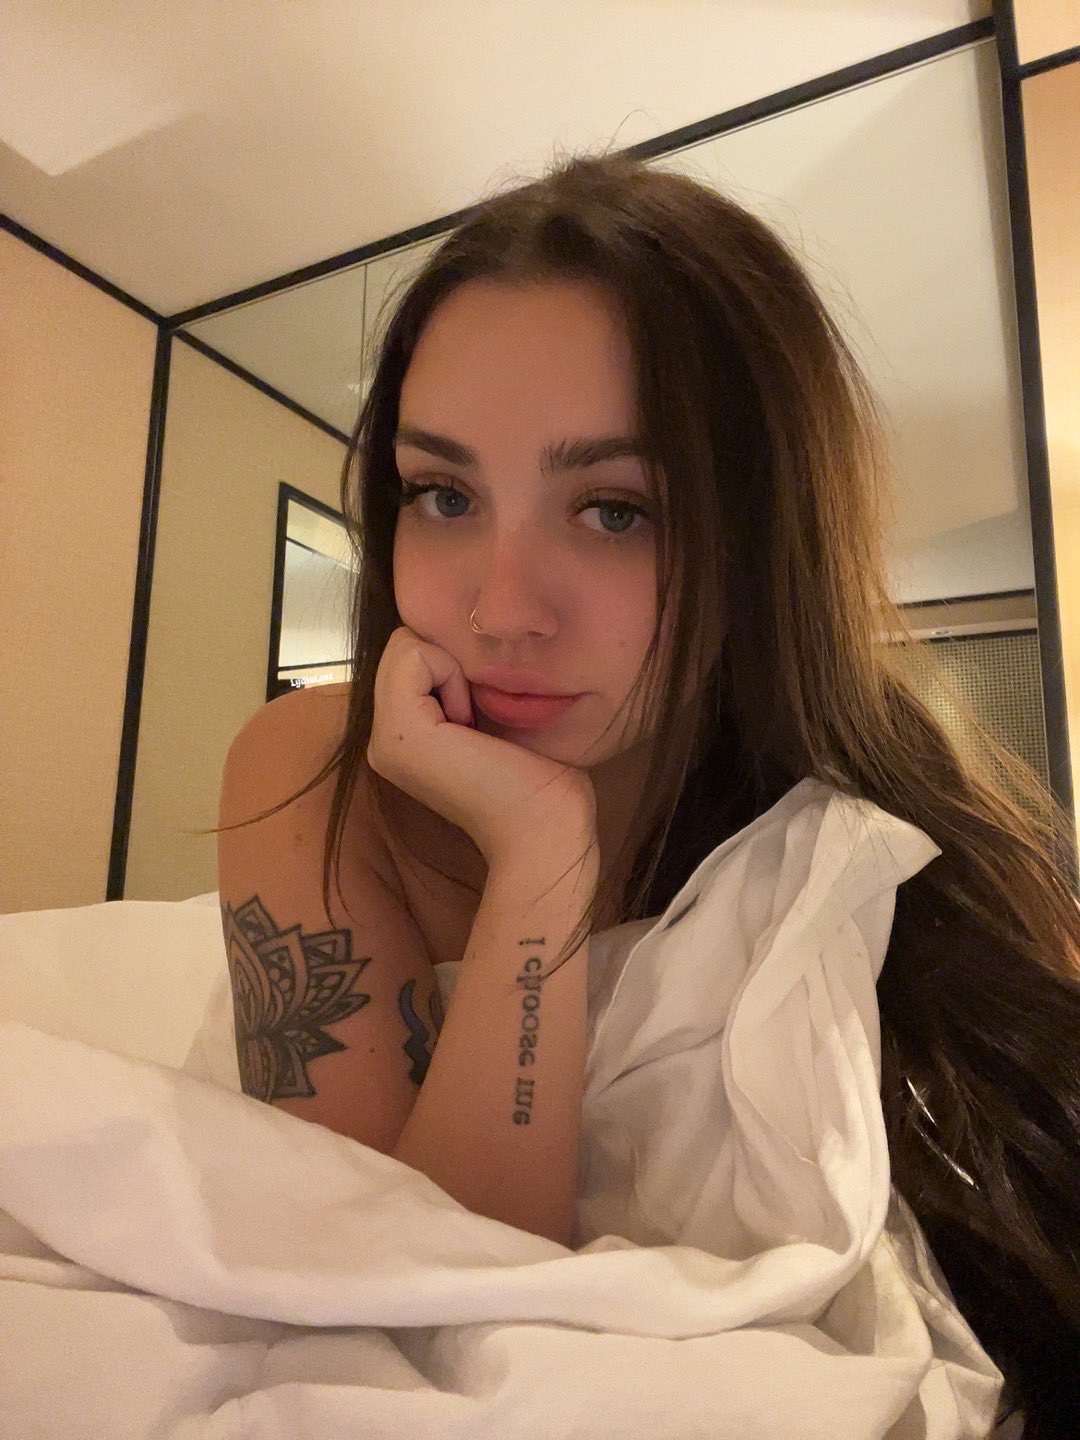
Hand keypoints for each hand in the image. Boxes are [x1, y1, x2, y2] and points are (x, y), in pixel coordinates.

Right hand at [367, 627, 597, 865]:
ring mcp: (384, 737)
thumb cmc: (539, 778)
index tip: (481, 716)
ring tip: (474, 724)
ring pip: (405, 646)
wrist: (546, 831)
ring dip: (451, 670)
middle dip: (449, 664)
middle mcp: (381, 738)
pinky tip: (470, 723)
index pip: (410, 654)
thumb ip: (463, 684)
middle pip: (403, 646)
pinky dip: (450, 674)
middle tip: (477, 720)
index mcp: (402, 736)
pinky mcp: (399, 731)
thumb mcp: (491, 715)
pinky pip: (414, 655)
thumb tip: (466, 635)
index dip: (452, 665)